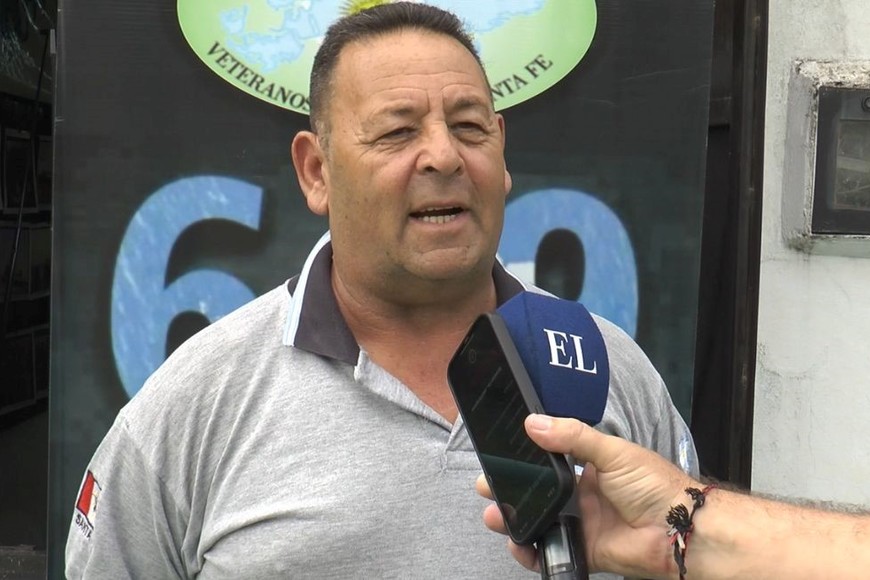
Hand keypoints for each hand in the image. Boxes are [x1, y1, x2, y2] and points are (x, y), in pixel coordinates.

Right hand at [476, 414, 697, 578]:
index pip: (549, 459)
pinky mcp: (585, 550)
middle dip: (510, 489)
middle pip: (538, 491)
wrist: (680, 529)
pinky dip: (534, 552)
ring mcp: (583, 523)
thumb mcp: (613, 451)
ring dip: (515, 519)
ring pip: (540, 521)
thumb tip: (533, 423)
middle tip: (487, 486)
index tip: (498, 455)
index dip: (523, 459)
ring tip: (494, 516)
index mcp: (590, 466)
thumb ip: (573, 437)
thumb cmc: (654, 484)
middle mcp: (583, 494)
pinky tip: (518, 546)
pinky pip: (553, 552)